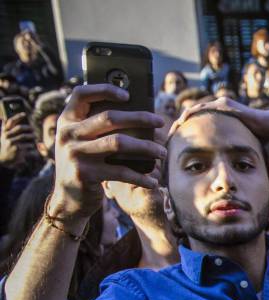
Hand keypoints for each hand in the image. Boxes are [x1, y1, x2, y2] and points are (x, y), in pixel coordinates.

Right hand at [0, 112, 36, 167]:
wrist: (3, 158)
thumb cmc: (5, 145)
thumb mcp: (3, 136)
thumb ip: (4, 128)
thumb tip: (3, 118)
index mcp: (4, 132)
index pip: (10, 121)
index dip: (17, 116)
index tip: (24, 114)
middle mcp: (7, 136)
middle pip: (20, 128)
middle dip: (28, 127)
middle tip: (33, 129)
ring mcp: (12, 143)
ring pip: (25, 136)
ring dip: (32, 136)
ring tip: (34, 136)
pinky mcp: (18, 149)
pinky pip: (28, 145)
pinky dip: (32, 145)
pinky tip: (34, 146)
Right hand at [49, 84, 165, 225]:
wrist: (67, 200)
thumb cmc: (85, 166)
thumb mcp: (83, 143)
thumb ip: (98, 128)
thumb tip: (139, 116)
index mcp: (66, 121)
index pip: (81, 94)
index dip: (104, 89)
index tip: (128, 94)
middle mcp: (68, 134)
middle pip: (110, 117)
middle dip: (140, 118)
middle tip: (160, 122)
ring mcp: (75, 154)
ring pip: (119, 143)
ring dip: (146, 147)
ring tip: (162, 152)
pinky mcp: (86, 174)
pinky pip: (121, 172)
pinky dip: (141, 177)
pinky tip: (153, 182)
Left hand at [176, 96, 268, 142]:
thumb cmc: (259, 137)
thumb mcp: (239, 143)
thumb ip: (229, 148)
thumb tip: (226, 165)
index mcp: (221, 116)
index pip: (199, 121)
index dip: (188, 130)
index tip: (179, 140)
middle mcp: (219, 107)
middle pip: (194, 114)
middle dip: (182, 124)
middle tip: (171, 134)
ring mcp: (221, 104)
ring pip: (195, 110)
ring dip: (183, 118)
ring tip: (174, 128)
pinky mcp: (224, 104)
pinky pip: (202, 108)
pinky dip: (192, 114)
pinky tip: (183, 122)